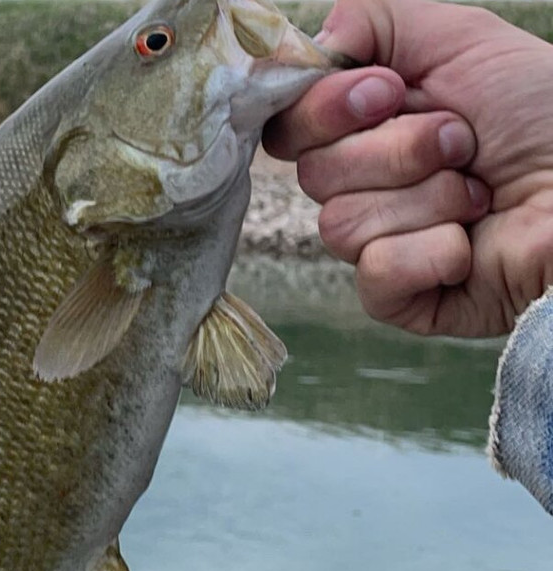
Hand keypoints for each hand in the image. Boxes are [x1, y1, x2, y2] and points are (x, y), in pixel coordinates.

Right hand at [263, 0, 552, 336]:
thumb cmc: (544, 116)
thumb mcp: (461, 39)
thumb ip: (372, 21)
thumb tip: (312, 47)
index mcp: (366, 127)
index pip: (290, 127)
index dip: (325, 111)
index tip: (387, 93)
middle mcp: (364, 185)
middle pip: (314, 176)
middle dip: (398, 152)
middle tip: (461, 143)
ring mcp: (378, 244)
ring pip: (341, 226)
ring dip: (428, 200)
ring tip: (480, 195)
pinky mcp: (398, 297)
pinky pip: (376, 273)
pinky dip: (433, 252)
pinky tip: (470, 244)